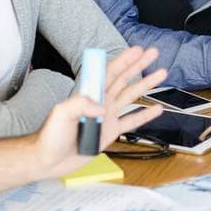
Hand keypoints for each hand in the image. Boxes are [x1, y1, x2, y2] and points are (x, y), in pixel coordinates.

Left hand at [36, 46, 166, 173]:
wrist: (49, 159)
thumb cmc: (50, 135)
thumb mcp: (61, 114)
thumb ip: (80, 105)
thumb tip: (102, 107)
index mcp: (89, 95)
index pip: (110, 73)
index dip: (124, 60)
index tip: (137, 51)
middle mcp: (101, 103)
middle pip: (124, 79)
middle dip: (139, 65)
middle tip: (153, 54)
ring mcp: (107, 117)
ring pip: (131, 96)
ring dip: (146, 85)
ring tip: (160, 74)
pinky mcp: (111, 133)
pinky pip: (132, 122)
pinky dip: (145, 115)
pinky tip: (156, 109)